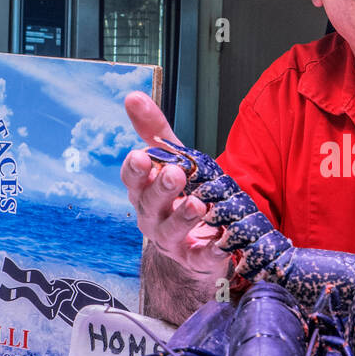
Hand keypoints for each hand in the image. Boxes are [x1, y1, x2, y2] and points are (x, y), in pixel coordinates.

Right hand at [120, 92, 232, 279]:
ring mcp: (173, 242)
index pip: (133, 180)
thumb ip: (154, 132)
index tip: (140, 156)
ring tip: (197, 203)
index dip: (135, 170)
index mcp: (145, 193)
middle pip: (150, 204)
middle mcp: (153, 218)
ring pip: (171, 231)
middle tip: (174, 174)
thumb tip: (132, 95)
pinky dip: (212, 251)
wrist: (196, 247)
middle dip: (161, 189)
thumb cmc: (181, 197)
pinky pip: (202, 258)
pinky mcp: (197, 260)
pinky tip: (222, 241)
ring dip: (183, 217)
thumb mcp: (172, 162)